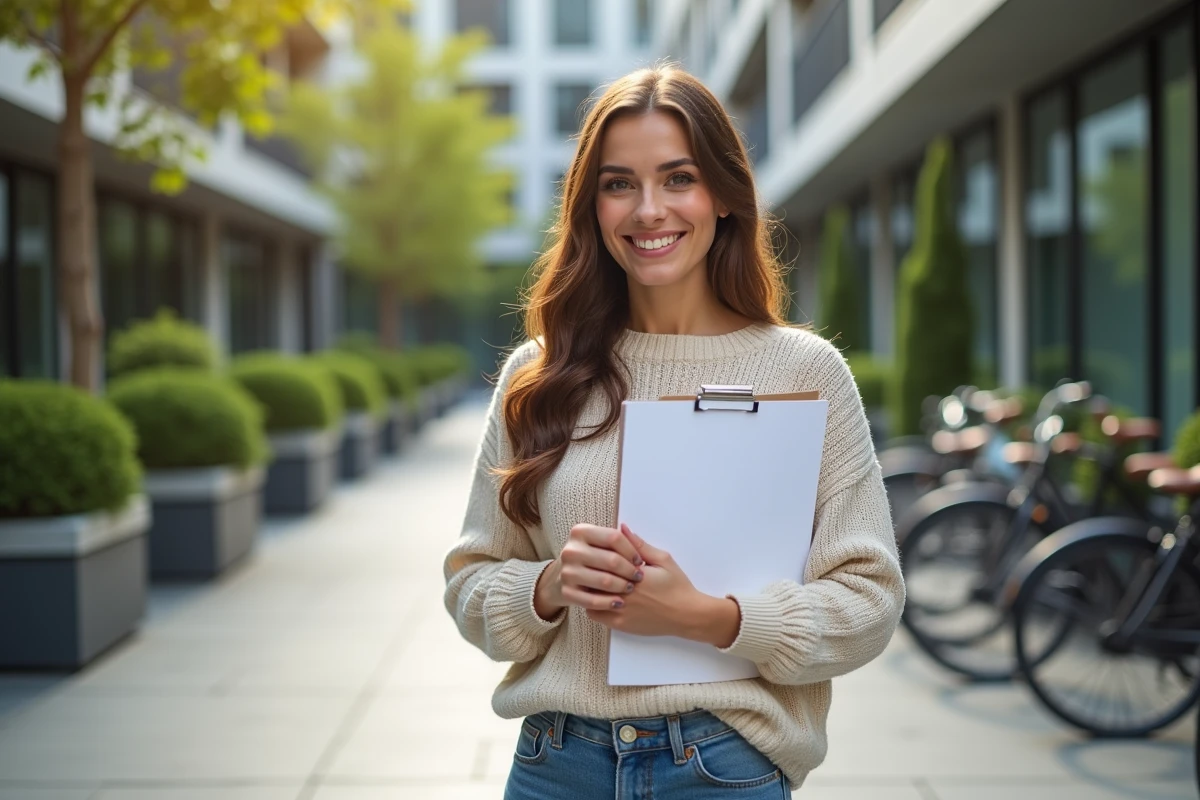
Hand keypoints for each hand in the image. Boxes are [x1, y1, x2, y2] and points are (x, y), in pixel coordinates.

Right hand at [534, 523, 644, 618]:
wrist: (562, 577)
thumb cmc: (591, 557)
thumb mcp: (600, 542)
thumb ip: (619, 538)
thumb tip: (627, 528)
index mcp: (580, 532)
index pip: (614, 537)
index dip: (631, 550)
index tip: (639, 561)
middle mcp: (571, 550)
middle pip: (611, 560)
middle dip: (630, 570)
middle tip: (638, 577)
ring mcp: (567, 572)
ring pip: (605, 581)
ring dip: (623, 586)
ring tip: (630, 588)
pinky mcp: (566, 592)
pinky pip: (593, 601)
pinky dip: (610, 603)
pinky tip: (620, 603)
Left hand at [586, 524, 740, 646]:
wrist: (686, 615)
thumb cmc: (676, 585)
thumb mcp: (662, 559)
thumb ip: (639, 545)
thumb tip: (622, 528)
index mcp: (632, 573)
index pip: (603, 560)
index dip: (596, 555)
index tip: (596, 552)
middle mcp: (623, 592)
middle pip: (593, 577)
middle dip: (590, 570)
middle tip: (590, 565)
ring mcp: (620, 610)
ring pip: (589, 596)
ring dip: (589, 588)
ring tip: (594, 582)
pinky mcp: (620, 624)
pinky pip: (594, 614)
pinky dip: (593, 605)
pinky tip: (601, 598)